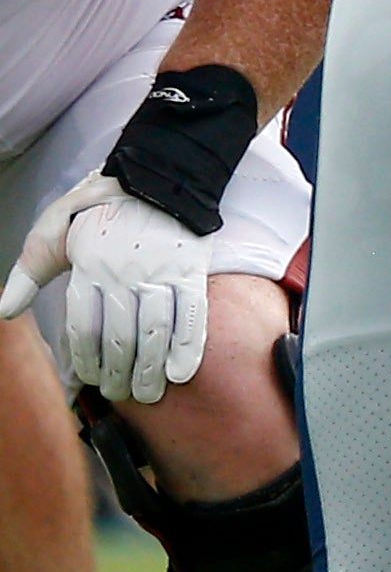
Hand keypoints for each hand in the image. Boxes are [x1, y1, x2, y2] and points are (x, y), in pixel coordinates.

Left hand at [0, 173, 212, 404]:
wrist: (154, 177)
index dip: (85, 359)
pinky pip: (191, 316)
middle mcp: (123, 273)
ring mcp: (160, 274)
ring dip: (150, 369)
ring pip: (154, 332)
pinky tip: (180, 373)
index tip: (88, 379)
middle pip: (119, 337)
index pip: (83, 326)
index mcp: (87, 265)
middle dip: (117, 373)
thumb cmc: (96, 207)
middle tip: (118, 393)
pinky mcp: (190, 272)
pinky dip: (187, 347)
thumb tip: (6, 312)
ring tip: (147, 392)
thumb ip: (28, 273)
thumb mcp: (51, 232)